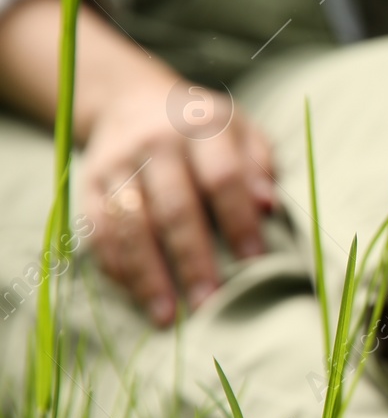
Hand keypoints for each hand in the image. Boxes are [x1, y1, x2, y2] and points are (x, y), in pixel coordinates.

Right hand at [81, 76, 275, 324]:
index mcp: (203, 127)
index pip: (223, 178)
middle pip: (174, 207)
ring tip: (166, 317)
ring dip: (148, 274)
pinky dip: (117, 266)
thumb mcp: (243, 132)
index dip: (239, 221)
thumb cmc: (206, 131)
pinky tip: (136, 296)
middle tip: (210, 303)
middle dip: (192, 259)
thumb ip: (260, 166)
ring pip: (130, 224)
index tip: (255, 261)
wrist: (134, 101)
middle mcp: (156, 142)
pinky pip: (98, 230)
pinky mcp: (90, 183)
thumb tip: (268, 206)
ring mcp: (118, 163)